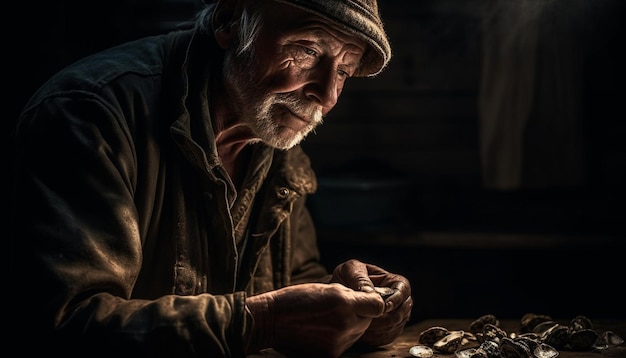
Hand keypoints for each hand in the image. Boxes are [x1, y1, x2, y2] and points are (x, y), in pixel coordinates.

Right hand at [245, 282, 384, 357]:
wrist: (271, 321)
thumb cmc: (296, 299)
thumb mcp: (325, 288)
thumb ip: (351, 295)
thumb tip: (370, 300)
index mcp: (343, 303)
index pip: (377, 306)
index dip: (371, 302)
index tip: (364, 301)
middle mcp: (344, 324)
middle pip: (367, 321)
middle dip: (357, 315)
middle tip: (336, 310)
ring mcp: (338, 343)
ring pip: (356, 334)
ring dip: (348, 327)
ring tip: (325, 321)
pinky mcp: (331, 355)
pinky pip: (344, 345)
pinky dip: (337, 339)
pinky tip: (321, 332)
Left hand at [331, 259, 412, 345]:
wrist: (336, 294)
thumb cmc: (345, 278)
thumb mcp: (350, 270)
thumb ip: (360, 278)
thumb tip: (371, 293)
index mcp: (392, 281)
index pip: (404, 289)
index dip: (397, 299)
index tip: (384, 306)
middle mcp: (397, 299)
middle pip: (403, 311)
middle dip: (387, 317)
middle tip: (370, 319)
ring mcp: (394, 316)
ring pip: (396, 326)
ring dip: (380, 329)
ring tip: (362, 325)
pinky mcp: (386, 330)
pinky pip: (387, 337)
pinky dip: (376, 338)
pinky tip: (363, 333)